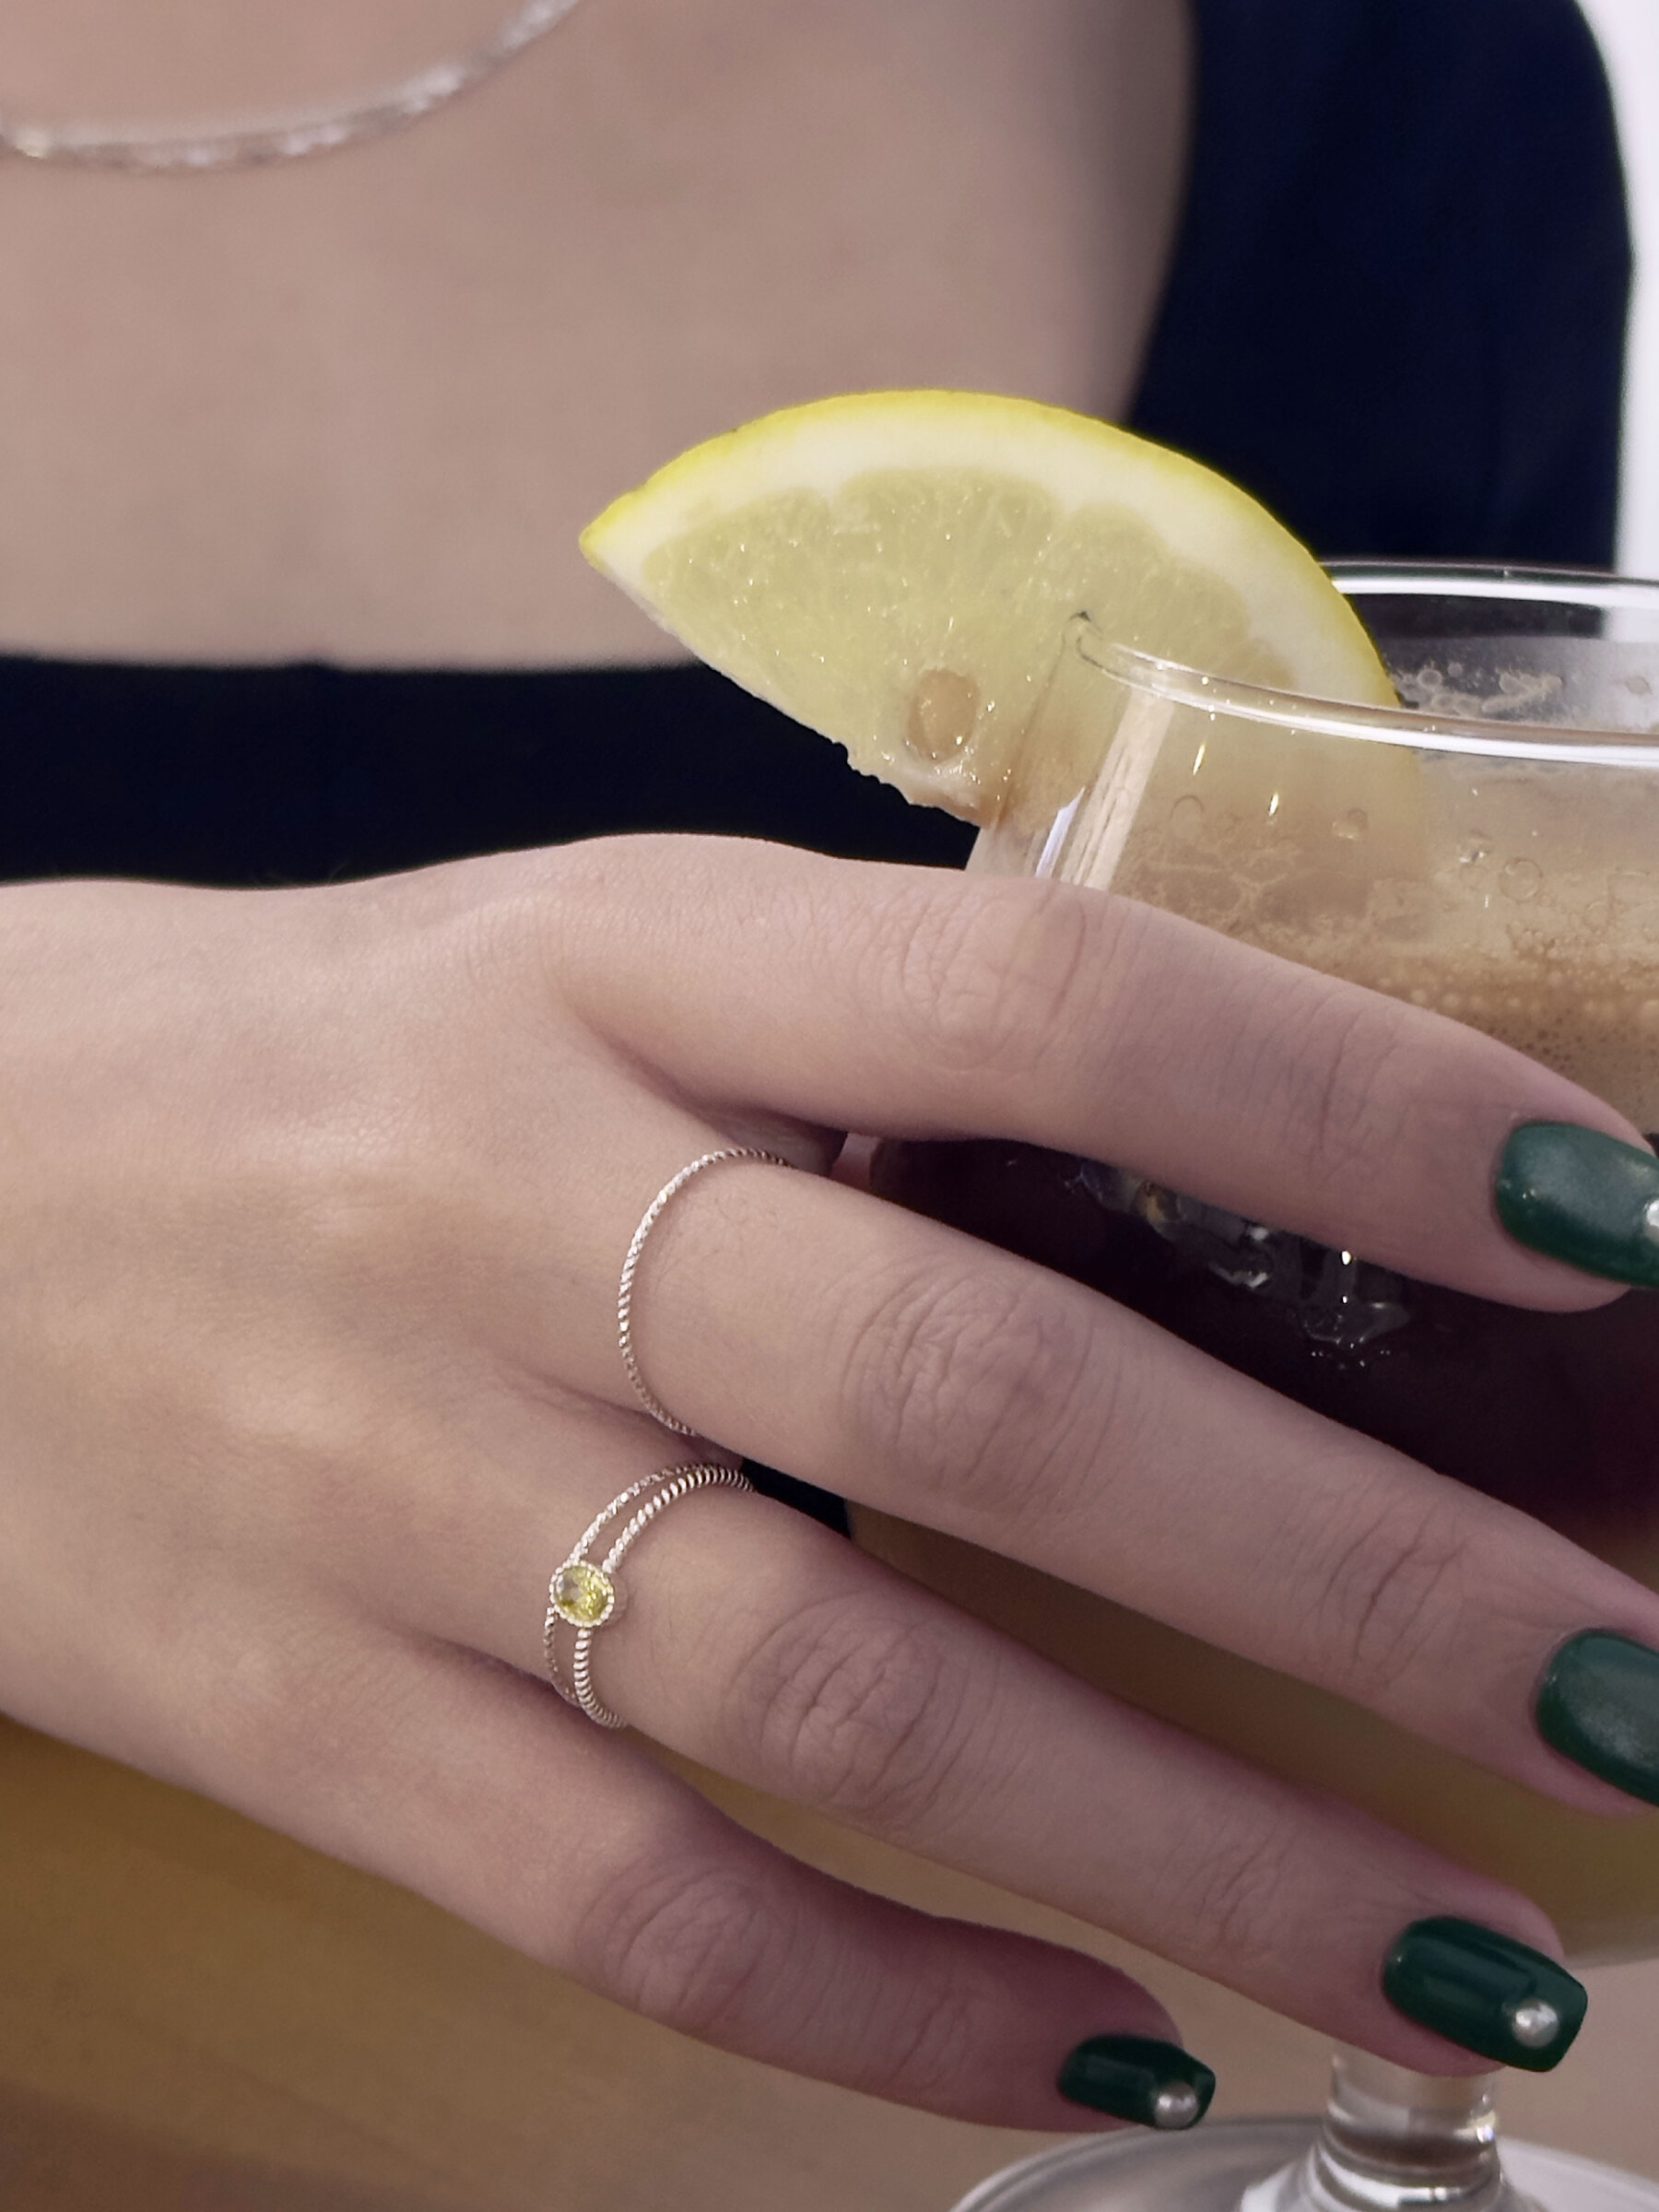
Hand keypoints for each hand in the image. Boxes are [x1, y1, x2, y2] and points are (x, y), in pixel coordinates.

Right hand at [1, 839, 1651, 2128]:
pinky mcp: (299, 1719)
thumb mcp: (572, 959)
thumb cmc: (315, 1063)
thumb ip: (858, 1036)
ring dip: (1188, 1850)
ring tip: (1462, 1963)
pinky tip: (1107, 2062)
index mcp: (614, 961)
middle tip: (1618, 1686)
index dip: (1338, 1106)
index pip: (1033, 1000)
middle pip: (979, 1397)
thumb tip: (1225, 1136)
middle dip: (1344, 1565)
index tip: (1603, 1218)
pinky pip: (628, 1899)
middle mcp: (509, 1211)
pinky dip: (891, 2008)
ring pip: (841, 1700)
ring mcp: (392, 1485)